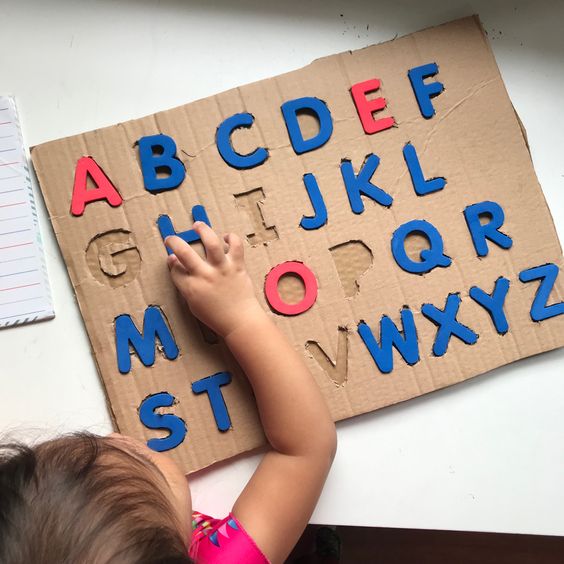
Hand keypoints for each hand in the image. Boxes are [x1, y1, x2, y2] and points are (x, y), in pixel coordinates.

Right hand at [165, 223, 264, 337]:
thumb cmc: (216, 315)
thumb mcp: (193, 305)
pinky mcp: (237, 266)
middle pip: (183, 252)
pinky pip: (236, 246)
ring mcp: (222, 269)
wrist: (239, 320)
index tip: (172, 258)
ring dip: (203, 230)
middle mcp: (204, 275)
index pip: (175, 269)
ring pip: (211, 242)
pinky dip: (231, 238)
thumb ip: (185, 286)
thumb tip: (177, 266)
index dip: (172, 262)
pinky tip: (226, 238)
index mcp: (191, 288)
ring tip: (197, 225)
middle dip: (173, 242)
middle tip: (171, 238)